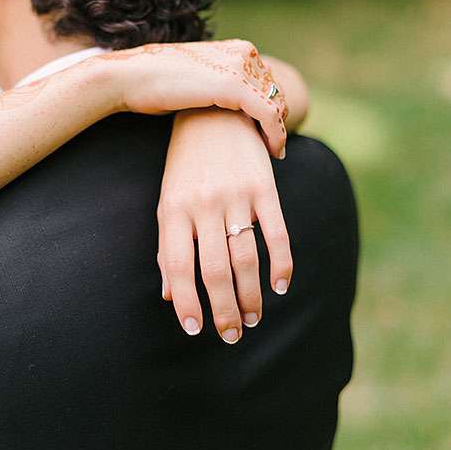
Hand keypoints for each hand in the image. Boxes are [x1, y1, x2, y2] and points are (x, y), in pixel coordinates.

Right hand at [89, 39, 288, 157]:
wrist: (129, 77)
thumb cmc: (153, 85)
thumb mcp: (196, 81)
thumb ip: (216, 87)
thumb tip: (224, 108)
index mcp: (235, 48)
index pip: (267, 80)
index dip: (271, 107)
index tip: (269, 132)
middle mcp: (242, 52)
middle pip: (275, 90)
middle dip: (278, 118)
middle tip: (275, 145)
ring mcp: (240, 67)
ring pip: (277, 102)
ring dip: (279, 129)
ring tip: (275, 151)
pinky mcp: (234, 86)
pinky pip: (269, 114)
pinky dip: (276, 134)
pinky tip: (274, 151)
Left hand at [156, 108, 292, 343]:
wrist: (214, 113)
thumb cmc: (185, 168)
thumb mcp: (169, 203)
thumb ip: (168, 248)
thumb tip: (170, 296)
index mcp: (172, 211)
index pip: (176, 266)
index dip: (186, 301)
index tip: (195, 329)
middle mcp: (202, 205)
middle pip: (215, 270)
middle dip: (224, 309)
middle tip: (232, 335)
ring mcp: (235, 196)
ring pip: (245, 258)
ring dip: (252, 295)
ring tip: (253, 319)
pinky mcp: (264, 187)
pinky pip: (276, 233)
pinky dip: (282, 264)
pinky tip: (281, 286)